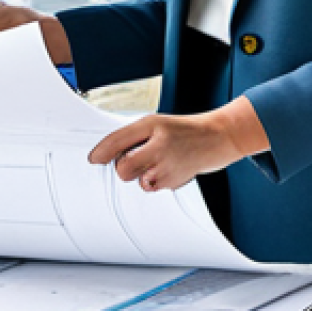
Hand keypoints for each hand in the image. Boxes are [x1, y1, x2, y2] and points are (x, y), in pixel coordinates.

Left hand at [88, 96, 269, 191]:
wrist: (217, 138)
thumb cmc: (184, 130)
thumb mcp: (156, 123)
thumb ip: (130, 136)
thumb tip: (104, 154)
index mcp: (152, 125)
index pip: (118, 140)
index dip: (101, 151)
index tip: (94, 159)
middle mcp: (159, 145)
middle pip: (123, 169)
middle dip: (124, 167)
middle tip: (136, 157)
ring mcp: (168, 166)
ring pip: (137, 181)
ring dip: (142, 174)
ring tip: (158, 161)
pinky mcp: (174, 182)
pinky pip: (152, 187)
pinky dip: (156, 180)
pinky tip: (169, 168)